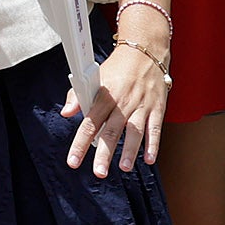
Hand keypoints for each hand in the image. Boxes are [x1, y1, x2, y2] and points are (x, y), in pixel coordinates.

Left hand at [61, 38, 167, 174]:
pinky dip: (154, 144)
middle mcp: (122, 102)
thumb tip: (66, 113)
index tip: (73, 161)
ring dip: (130, 151)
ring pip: (134, 131)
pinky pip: (156, 128)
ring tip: (123, 168)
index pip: (89, 123)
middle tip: (98, 172)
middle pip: (111, 130)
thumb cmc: (118, 69)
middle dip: (105, 153)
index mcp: (104, 96)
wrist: (145, 52)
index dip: (80, 143)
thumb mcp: (95, 78)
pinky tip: (149, 159)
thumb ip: (78, 96)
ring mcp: (141, 106)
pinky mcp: (157, 108)